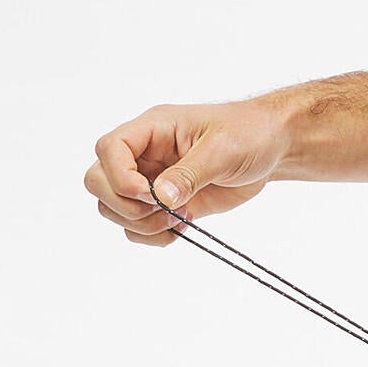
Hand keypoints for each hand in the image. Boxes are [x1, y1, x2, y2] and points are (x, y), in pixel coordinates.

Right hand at [83, 99, 293, 246]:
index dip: (120, 177)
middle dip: (125, 206)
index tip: (151, 194)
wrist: (269, 148)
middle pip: (98, 182)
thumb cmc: (248, 133)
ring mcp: (150, 181)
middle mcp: (142, 155)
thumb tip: (161, 197)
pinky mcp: (165, 204)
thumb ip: (189, 174)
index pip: (108, 149)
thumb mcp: (222, 149)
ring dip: (142, 225)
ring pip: (113, 209)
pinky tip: (183, 226)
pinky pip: (137, 227)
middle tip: (165, 210)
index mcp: (150, 130)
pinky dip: (153, 236)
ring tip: (180, 218)